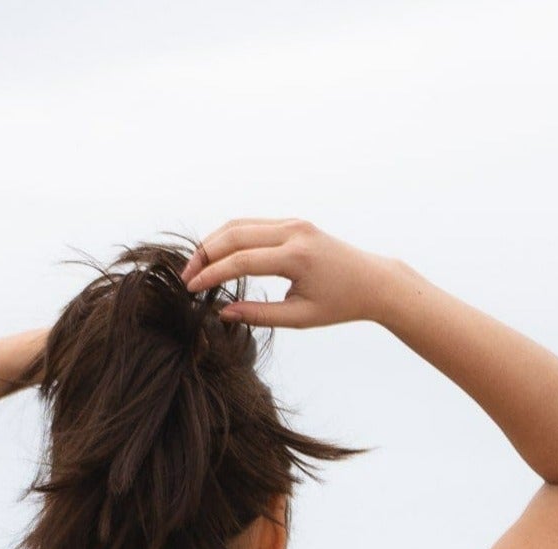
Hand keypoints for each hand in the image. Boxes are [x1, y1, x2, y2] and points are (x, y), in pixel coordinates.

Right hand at [180, 220, 403, 330]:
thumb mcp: (299, 318)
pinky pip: (253, 225)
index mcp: (296, 257)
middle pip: (234, 234)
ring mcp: (292, 222)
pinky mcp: (292, 222)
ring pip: (240, 224)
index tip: (191, 290)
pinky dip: (230, 238)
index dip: (212, 275)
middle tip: (186, 278)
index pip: (241, 261)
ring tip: (197, 268)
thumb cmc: (340, 304)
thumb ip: (259, 315)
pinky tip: (217, 256)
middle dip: (205, 254)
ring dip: (214, 243)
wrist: (372, 280)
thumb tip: (223, 312)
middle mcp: (293, 231)